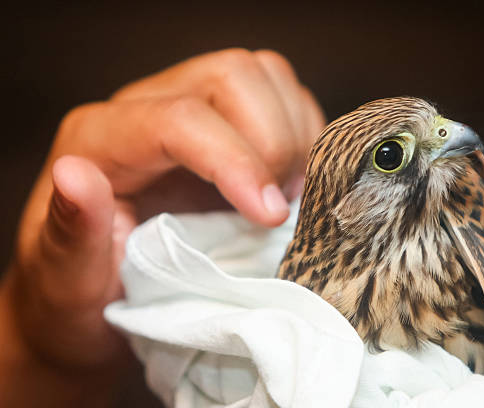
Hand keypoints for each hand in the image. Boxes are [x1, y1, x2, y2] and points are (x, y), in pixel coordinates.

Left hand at [0, 48, 324, 406]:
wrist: (98, 299)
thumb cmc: (80, 296)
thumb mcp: (67, 283)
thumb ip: (69, 233)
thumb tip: (75, 174)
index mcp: (100, 140)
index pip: (181, 119)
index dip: (237, 161)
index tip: (269, 217)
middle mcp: (147, 109)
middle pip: (231, 76)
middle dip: (273, 141)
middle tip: (275, 210)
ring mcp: (190, 110)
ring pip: (264, 76)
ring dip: (293, 136)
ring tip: (285, 198)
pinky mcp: (224, 126)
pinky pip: (283, 100)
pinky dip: (304, 138)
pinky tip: (290, 186)